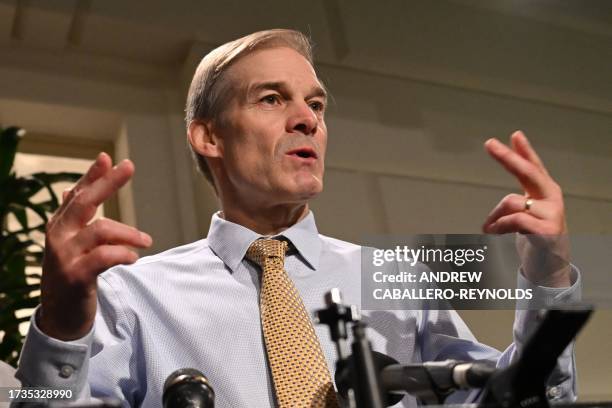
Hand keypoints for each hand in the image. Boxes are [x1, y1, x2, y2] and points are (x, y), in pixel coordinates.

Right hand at [39, 153, 151, 339]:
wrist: (59, 316)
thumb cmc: (70, 274)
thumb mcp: (69, 244)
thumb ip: (73, 217)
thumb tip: (69, 189)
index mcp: (60, 226)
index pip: (77, 194)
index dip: (93, 175)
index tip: (108, 157)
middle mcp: (59, 236)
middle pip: (84, 202)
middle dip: (107, 183)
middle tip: (128, 166)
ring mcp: (64, 256)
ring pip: (100, 230)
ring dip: (128, 233)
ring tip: (146, 241)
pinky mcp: (75, 276)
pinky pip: (103, 257)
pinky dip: (122, 254)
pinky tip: (133, 258)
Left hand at [482, 131, 570, 287]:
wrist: (550, 268)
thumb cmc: (536, 237)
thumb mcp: (527, 213)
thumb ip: (519, 196)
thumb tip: (506, 194)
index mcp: (546, 192)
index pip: (534, 167)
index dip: (524, 151)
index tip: (514, 134)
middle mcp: (552, 199)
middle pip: (528, 172)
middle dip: (507, 157)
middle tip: (489, 144)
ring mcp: (552, 214)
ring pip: (512, 201)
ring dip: (494, 215)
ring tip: (488, 227)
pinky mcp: (547, 231)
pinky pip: (515, 220)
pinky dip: (499, 225)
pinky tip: (493, 232)